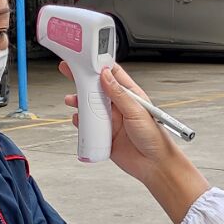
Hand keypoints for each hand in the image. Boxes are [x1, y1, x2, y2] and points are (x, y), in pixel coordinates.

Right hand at [66, 62, 210, 222]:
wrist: (153, 165)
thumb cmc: (154, 138)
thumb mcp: (137, 111)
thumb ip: (119, 94)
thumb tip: (106, 76)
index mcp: (130, 95)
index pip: (112, 74)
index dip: (99, 65)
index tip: (86, 58)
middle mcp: (119, 106)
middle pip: (97, 88)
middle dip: (82, 79)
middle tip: (69, 70)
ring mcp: (111, 120)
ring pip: (90, 106)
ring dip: (79, 102)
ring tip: (71, 100)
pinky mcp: (104, 135)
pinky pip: (88, 125)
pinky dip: (81, 122)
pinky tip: (78, 120)